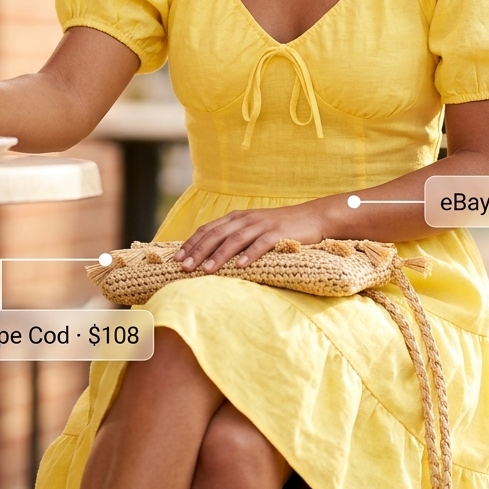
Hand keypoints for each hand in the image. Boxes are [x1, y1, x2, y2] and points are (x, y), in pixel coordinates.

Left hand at [173, 201, 330, 272]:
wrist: (313, 217)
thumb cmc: (280, 228)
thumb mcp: (253, 228)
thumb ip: (234, 236)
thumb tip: (209, 255)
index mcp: (237, 218)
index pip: (208, 229)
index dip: (191, 243)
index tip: (175, 258)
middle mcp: (246, 219)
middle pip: (216, 234)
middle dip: (198, 251)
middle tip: (183, 267)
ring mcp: (262, 225)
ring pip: (235, 240)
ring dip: (219, 255)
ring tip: (206, 270)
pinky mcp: (279, 234)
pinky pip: (261, 244)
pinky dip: (249, 254)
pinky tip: (239, 266)